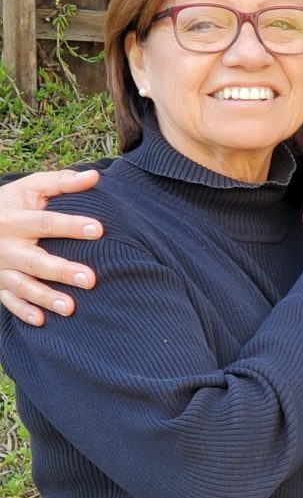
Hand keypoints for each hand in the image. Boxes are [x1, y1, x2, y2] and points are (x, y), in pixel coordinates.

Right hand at [0, 170, 103, 325]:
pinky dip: (22, 311)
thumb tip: (94, 177)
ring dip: (45, 297)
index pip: (46, 222)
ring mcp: (0, 268)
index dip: (72, 226)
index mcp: (15, 219)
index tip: (99, 229)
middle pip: (35, 261)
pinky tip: (41, 320)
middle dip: (62, 271)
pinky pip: (8, 301)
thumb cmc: (13, 203)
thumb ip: (62, 182)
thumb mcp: (31, 187)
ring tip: (70, 308)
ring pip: (22, 285)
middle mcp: (5, 246)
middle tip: (91, 279)